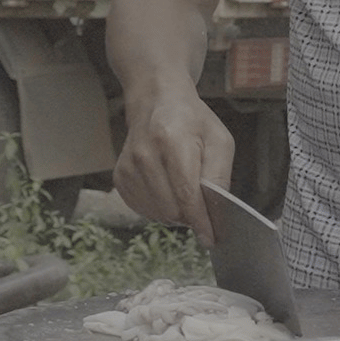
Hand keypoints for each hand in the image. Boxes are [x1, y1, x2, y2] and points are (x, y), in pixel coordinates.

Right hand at [113, 85, 233, 234]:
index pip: (186, 194)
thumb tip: (215, 213)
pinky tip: (167, 189)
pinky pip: (143, 210)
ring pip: (157, 213)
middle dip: (190, 215)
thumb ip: (220, 176)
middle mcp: (144, 154)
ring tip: (183, 190)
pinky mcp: (119, 177)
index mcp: (172, 140)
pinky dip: (160, 208)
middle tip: (200, 203)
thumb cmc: (192, 122)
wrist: (156, 102)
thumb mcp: (219, 141)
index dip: (200, 221)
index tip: (211, 238)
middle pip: (171, 208)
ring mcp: (128, 167)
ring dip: (175, 212)